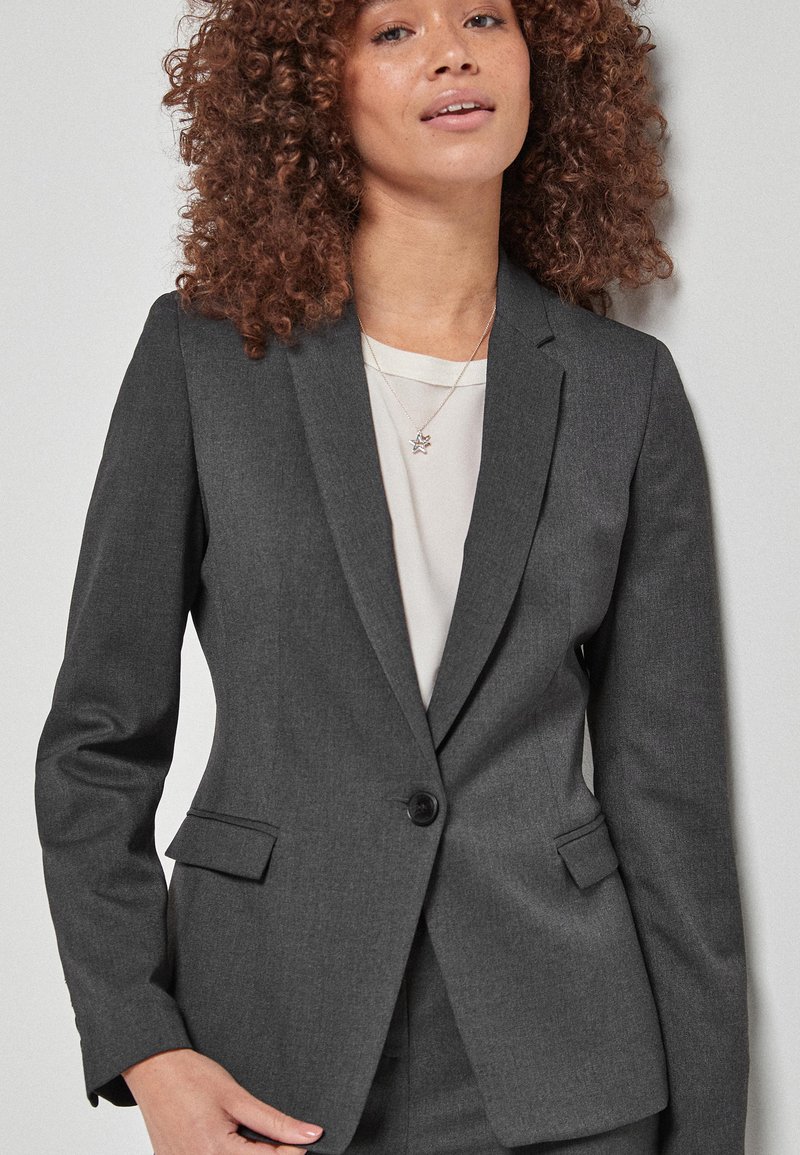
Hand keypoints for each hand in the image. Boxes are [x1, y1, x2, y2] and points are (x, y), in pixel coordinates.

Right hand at [122, 1048, 324, 1152]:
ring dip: (247, 1154)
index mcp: (215, 1151)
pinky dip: (225, 1153)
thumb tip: (310, 1135)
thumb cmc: (191, 1077)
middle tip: (279, 1137)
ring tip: (245, 1133)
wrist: (153, 1069)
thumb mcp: (237, 1096)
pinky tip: (228, 1139)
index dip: (292, 1152)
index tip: (308, 1142)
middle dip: (269, 1154)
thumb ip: (275, 1122)